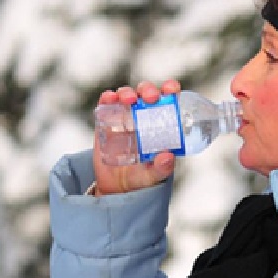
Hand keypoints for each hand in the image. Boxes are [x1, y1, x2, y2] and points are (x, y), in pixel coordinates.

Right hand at [92, 79, 180, 194]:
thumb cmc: (139, 178)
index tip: (172, 90)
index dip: (171, 89)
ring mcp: (123, 117)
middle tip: (151, 98)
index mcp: (160, 124)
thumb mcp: (152, 176)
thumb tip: (168, 157)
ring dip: (128, 92)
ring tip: (130, 99)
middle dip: (149, 90)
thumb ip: (161, 169)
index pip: (168, 100)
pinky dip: (108, 97)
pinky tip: (110, 99)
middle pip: (147, 93)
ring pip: (127, 95)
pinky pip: (106, 104)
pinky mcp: (105, 121)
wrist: (114, 188)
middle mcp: (143, 116)